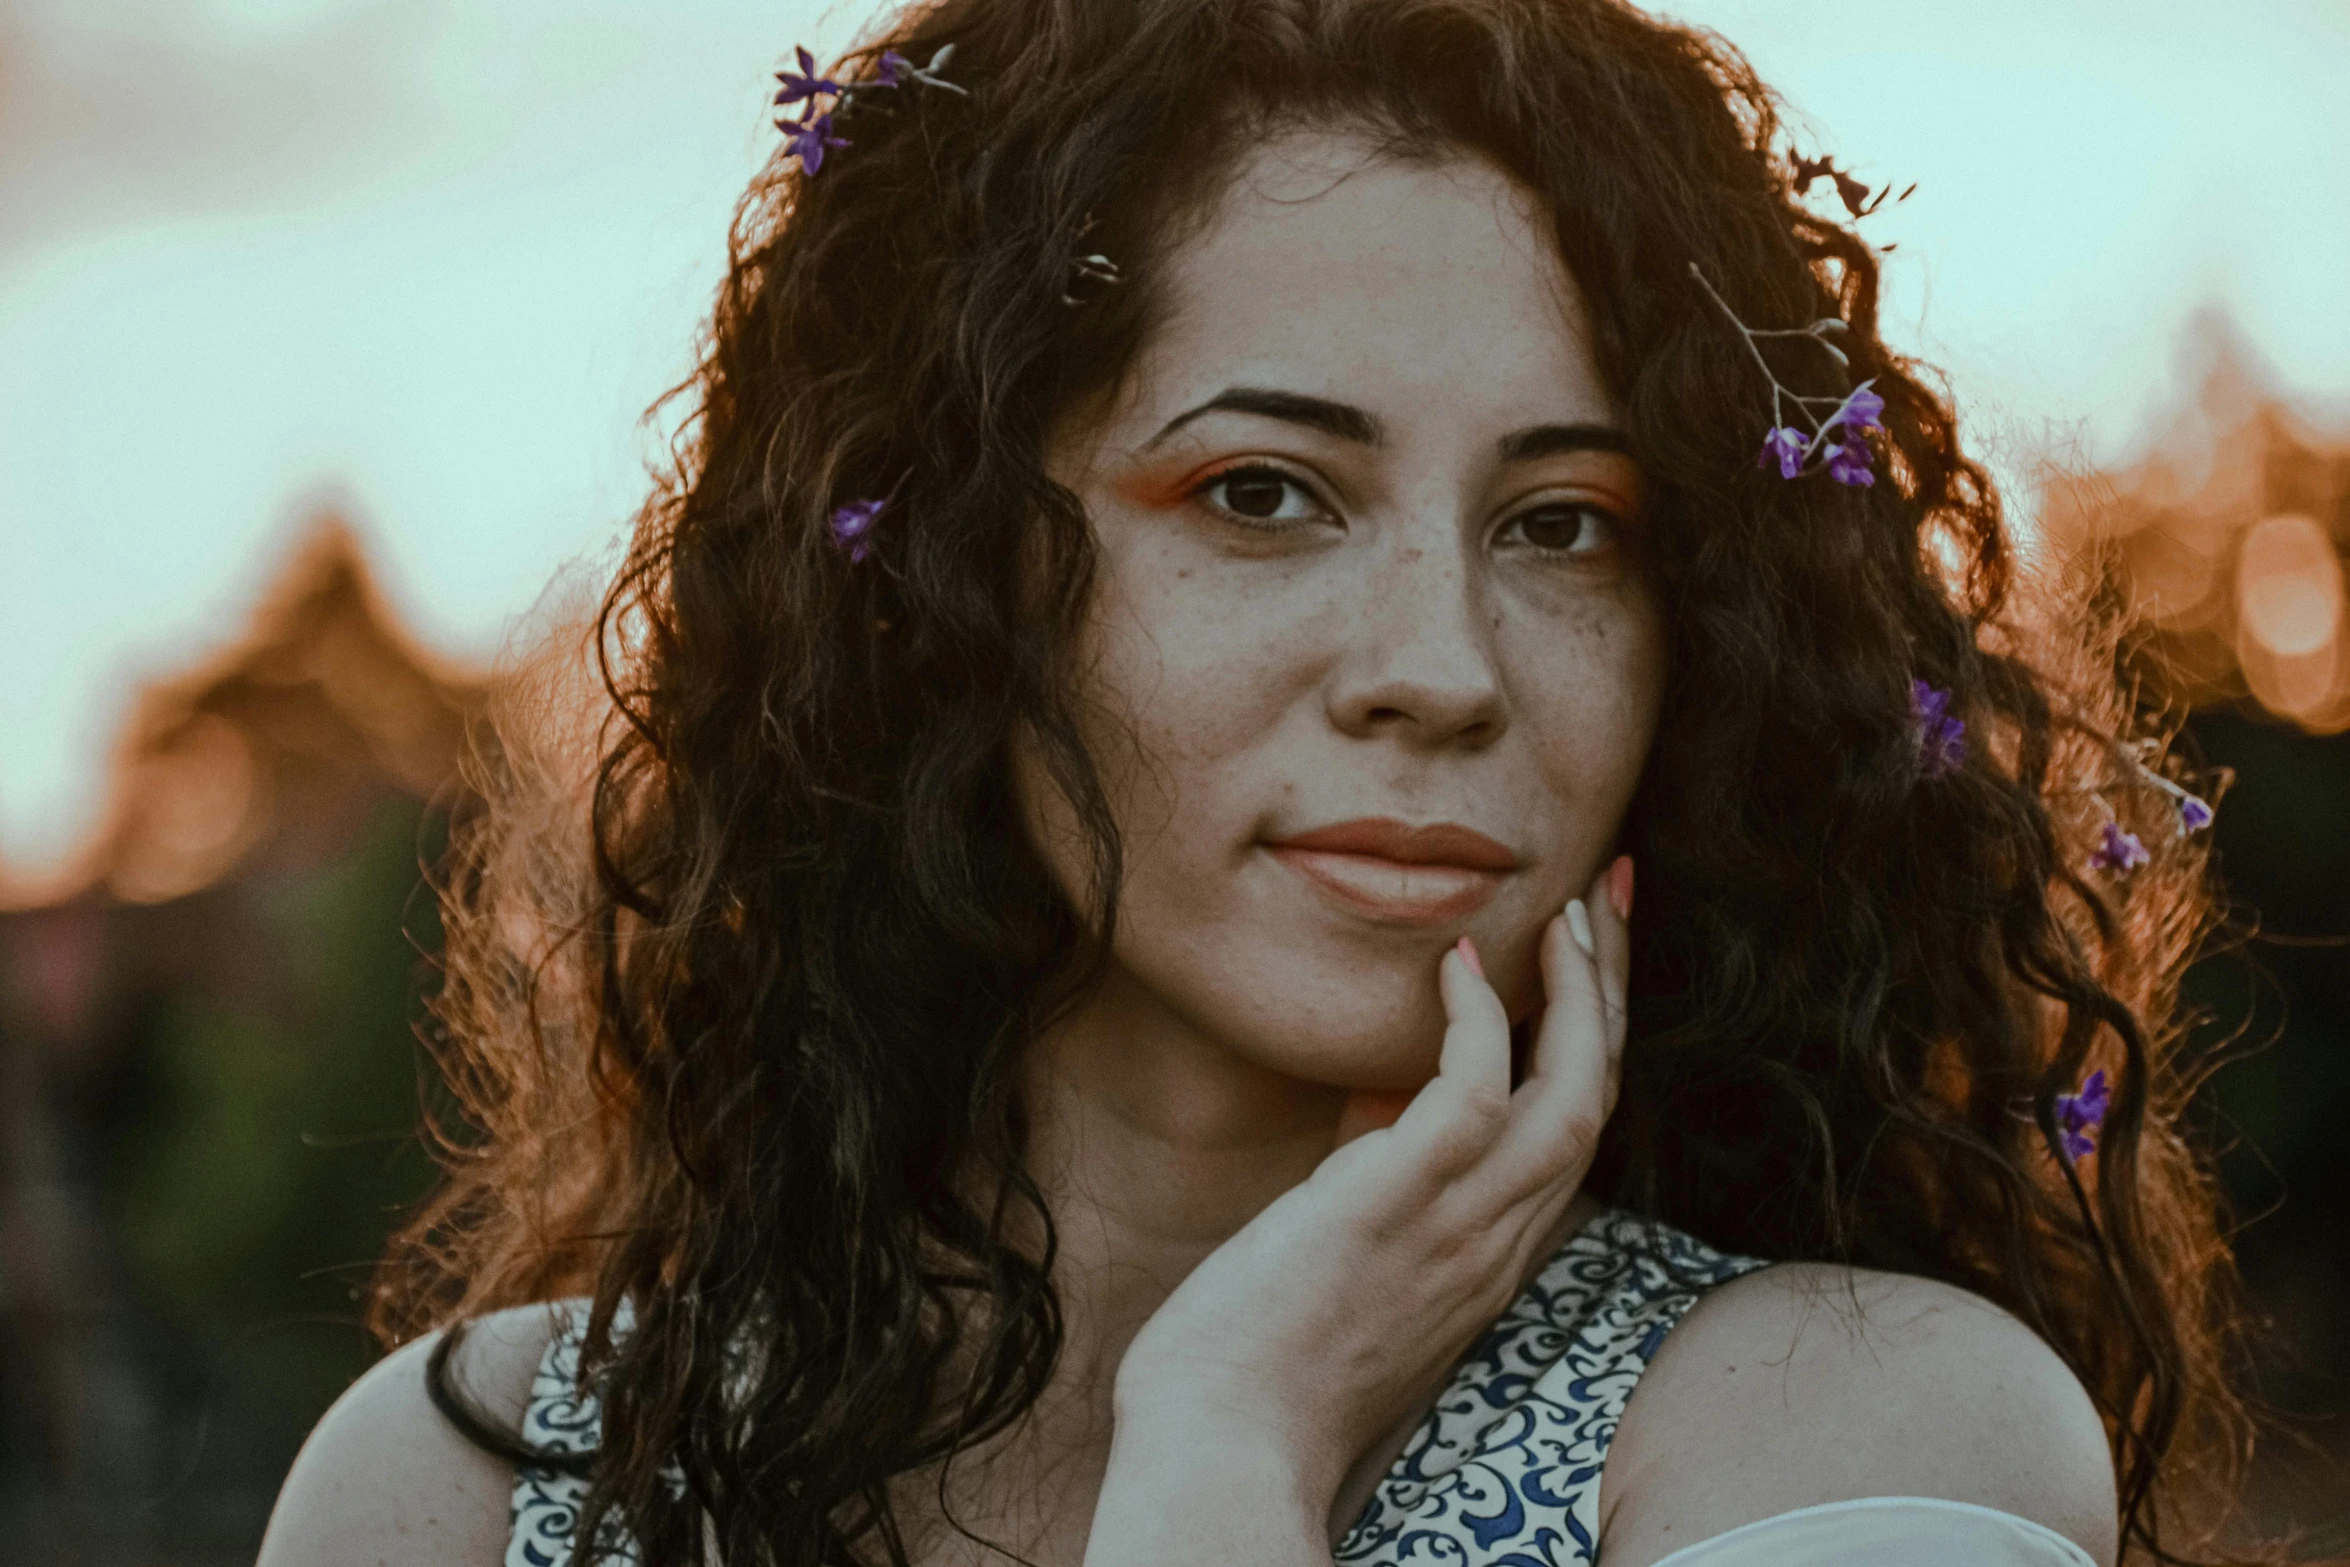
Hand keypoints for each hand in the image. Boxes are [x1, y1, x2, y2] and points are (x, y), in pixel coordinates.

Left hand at [1090, 856, 1633, 1553]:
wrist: (1224, 1444)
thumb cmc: (1265, 1354)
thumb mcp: (1353, 1245)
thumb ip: (1382, 1169)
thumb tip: (1379, 1088)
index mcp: (1494, 1251)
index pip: (1578, 1124)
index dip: (1598, 1030)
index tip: (1592, 947)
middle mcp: (1499, 1240)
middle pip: (1599, 1092)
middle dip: (1615, 982)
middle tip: (1611, 888)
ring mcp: (1456, 1227)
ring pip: (1571, 1092)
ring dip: (1581, 992)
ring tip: (1569, 909)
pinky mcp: (1393, 1207)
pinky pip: (1470, 1094)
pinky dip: (1477, 1021)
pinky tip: (1459, 962)